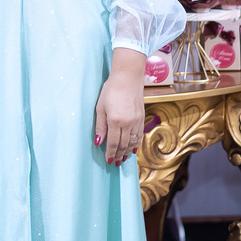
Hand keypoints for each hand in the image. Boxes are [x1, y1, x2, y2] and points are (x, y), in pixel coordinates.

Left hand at [93, 49, 147, 165]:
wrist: (128, 77)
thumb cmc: (111, 90)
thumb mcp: (100, 107)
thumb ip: (100, 126)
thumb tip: (98, 142)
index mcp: (115, 121)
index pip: (113, 143)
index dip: (111, 153)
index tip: (109, 161)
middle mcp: (127, 123)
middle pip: (123, 145)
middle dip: (119, 155)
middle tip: (116, 163)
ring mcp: (136, 120)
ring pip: (132, 141)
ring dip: (127, 152)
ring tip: (123, 159)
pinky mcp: (142, 117)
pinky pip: (139, 134)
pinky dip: (136, 143)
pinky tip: (133, 148)